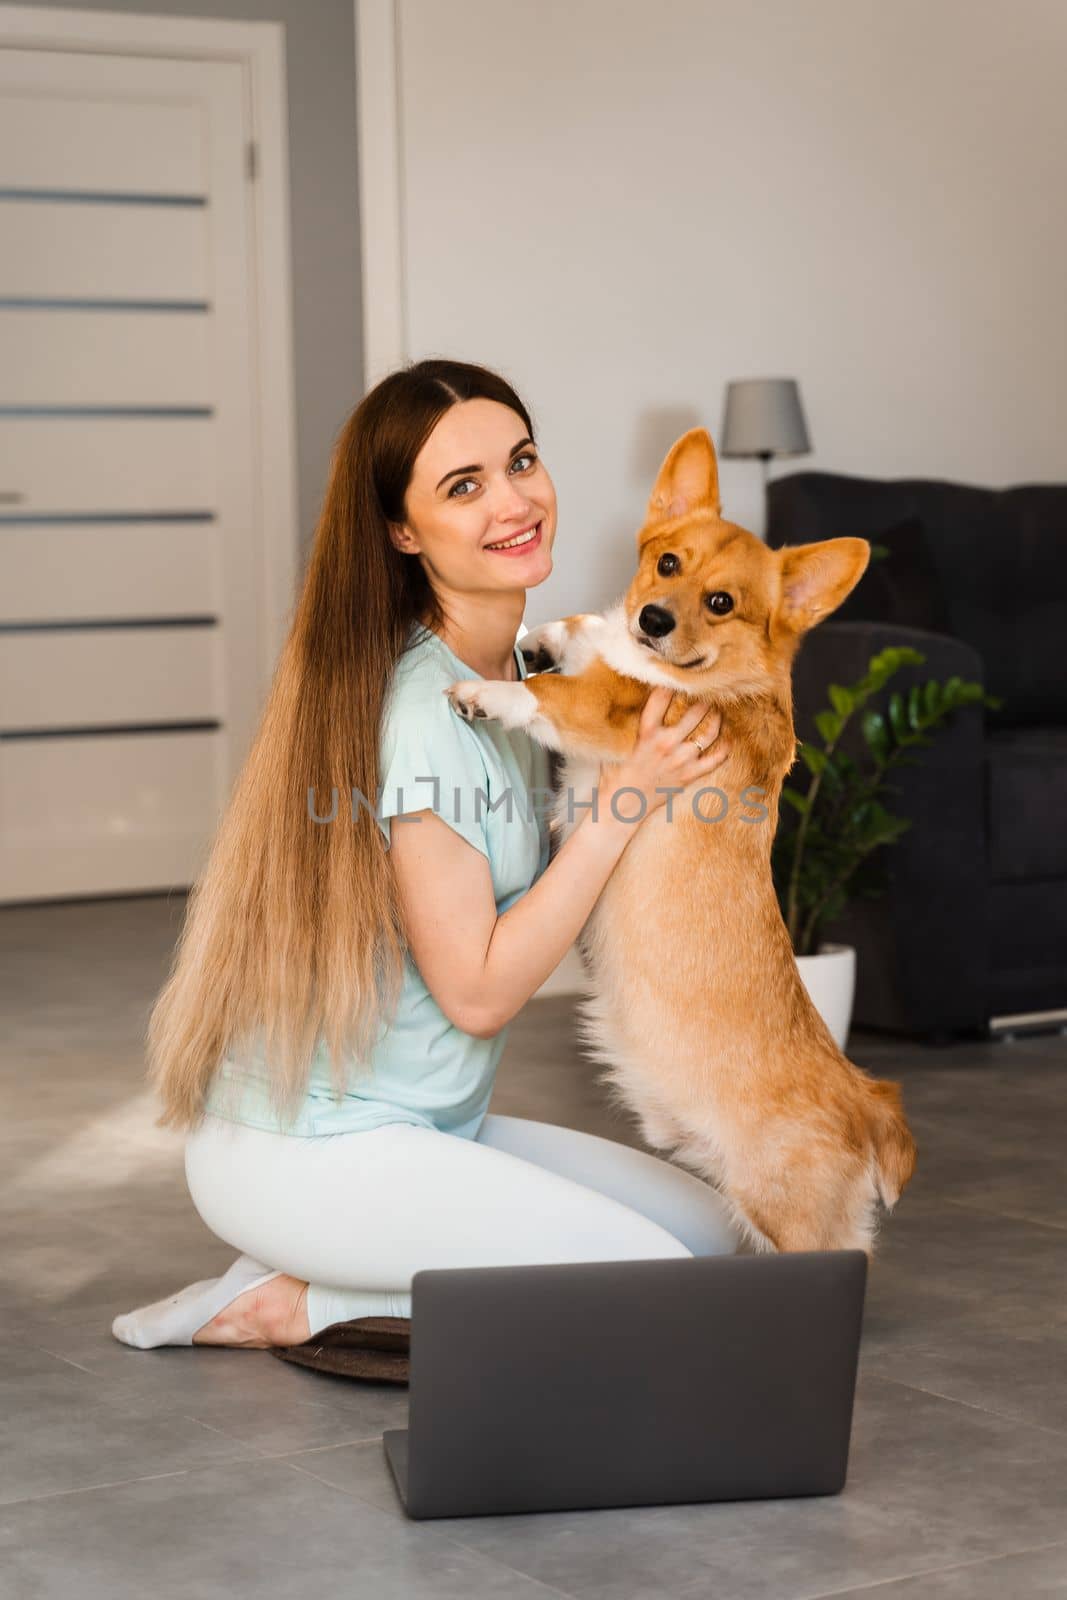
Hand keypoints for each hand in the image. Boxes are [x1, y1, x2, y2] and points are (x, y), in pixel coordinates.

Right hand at [596, 687, 728, 822]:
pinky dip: (725, 748)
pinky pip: (716, 759)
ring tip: (717, 709)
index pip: (661, 697)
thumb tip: (625, 704)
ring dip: (716, 718)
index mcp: (646, 733)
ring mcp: (680, 760)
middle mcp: (666, 743)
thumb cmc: (615, 775)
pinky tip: (728, 738)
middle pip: (694, 711)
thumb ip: (625, 725)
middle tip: (706, 689)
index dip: (671, 681)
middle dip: (702, 697)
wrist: (621, 807)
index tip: (678, 671)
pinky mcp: (689, 775)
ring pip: (709, 732)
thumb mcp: (615, 744)